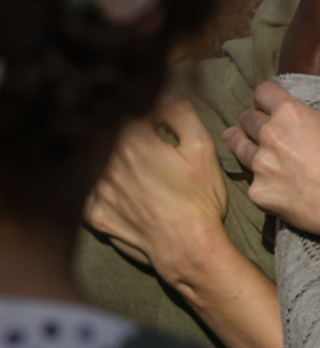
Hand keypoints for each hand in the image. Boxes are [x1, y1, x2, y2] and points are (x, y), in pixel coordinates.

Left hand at [85, 98, 228, 279]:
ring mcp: (98, 191)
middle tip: (149, 149)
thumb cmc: (199, 199)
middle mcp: (107, 162)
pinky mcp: (96, 215)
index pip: (127, 111)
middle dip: (126, 136)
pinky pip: (89, 193)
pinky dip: (100, 189)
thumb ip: (181, 114)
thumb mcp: (202, 148)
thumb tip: (164, 99)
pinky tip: (118, 192)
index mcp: (132, 140)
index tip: (157, 122)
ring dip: (110, 160)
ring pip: (95, 163)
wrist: (188, 248)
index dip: (144, 113)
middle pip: (106, 135)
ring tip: (138, 172)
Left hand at [225, 82, 319, 234]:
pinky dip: (260, 180)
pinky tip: (268, 182)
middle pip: (247, 118)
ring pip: (239, 146)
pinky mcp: (258, 192)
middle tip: (258, 125)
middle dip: (253, 119)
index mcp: (291, 113)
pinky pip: (252, 182)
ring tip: (239, 142)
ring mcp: (260, 165)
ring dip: (241, 142)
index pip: (263, 91)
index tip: (267, 101)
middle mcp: (269, 135)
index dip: (266, 95)